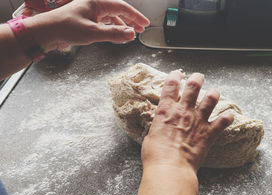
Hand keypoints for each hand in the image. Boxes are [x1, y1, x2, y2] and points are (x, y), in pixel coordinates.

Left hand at [24, 0, 149, 51]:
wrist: (47, 32)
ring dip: (122, 24)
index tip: (145, 24)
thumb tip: (131, 34)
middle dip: (131, 20)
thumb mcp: (93, 33)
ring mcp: (90, 12)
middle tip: (141, 28)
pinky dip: (112, 28)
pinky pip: (104, 22)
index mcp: (97, 2)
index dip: (136, 16)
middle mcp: (94, 5)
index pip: (123, 7)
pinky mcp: (86, 20)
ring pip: (111, 16)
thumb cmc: (66, 28)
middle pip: (118, 10)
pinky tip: (116, 34)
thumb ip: (114, 34)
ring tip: (130, 33)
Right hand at [141, 71, 233, 171]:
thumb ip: (158, 127)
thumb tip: (160, 127)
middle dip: (197, 79)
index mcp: (166, 110)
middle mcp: (183, 111)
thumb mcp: (151, 136)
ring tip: (214, 93)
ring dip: (213, 94)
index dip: (174, 77)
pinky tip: (229, 116)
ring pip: (211, 99)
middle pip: (193, 86)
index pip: (171, 86)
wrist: (170, 168)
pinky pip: (223, 121)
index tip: (177, 74)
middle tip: (198, 77)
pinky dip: (227, 118)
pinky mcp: (209, 133)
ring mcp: (198, 120)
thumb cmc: (156, 155)